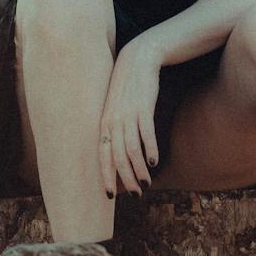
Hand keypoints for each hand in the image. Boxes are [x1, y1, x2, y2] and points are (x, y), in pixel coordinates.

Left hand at [98, 35, 161, 195]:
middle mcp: (113, 121)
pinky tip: (153, 162)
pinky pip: (145, 133)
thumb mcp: (115, 108)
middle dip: (125, 179)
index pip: (102, 155)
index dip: (105, 176)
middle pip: (117, 157)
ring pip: (131, 149)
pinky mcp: (143, 107)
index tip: (109, 196)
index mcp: (104, 124)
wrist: (137, 59)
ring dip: (139, 170)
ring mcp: (127, 114)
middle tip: (135, 195)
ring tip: (146, 184)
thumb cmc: (126, 88)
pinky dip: (149, 149)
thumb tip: (118, 153)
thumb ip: (114, 129)